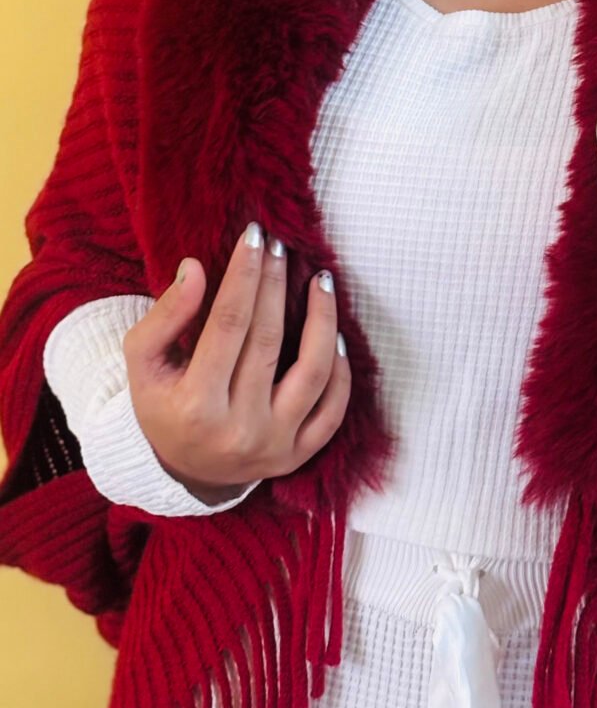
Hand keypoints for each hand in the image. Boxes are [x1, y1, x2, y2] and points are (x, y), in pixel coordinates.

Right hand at [122, 222, 351, 502]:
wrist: (182, 470)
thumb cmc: (161, 405)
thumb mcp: (143, 362)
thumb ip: (166, 315)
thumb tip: (196, 267)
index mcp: (195, 405)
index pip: (228, 324)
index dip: (245, 276)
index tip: (255, 237)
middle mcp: (239, 430)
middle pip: (269, 341)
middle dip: (277, 286)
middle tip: (282, 248)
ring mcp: (274, 446)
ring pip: (315, 373)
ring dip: (324, 320)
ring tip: (322, 281)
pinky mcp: (298, 456)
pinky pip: (333, 410)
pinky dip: (341, 370)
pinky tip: (335, 335)